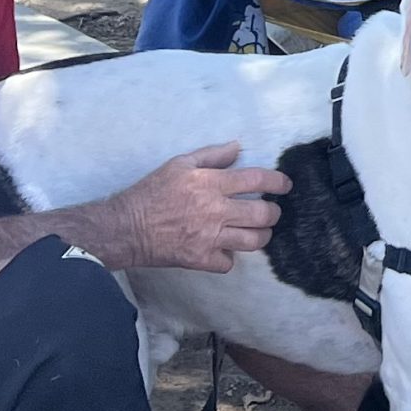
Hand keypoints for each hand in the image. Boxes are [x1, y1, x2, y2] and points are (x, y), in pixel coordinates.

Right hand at [105, 143, 289, 272]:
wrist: (125, 227)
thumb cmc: (151, 192)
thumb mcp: (178, 164)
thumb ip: (211, 155)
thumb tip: (237, 148)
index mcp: (210, 184)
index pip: (256, 181)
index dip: (277, 182)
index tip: (285, 185)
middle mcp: (214, 211)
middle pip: (263, 214)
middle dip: (274, 213)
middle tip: (270, 212)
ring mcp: (209, 238)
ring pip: (254, 241)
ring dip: (261, 236)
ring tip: (256, 231)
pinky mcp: (201, 260)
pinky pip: (229, 263)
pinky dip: (229, 257)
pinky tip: (224, 249)